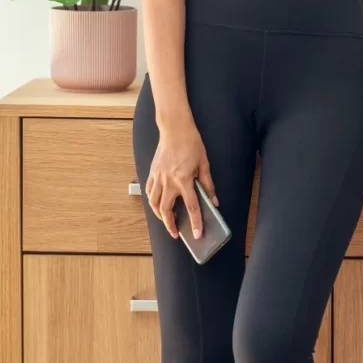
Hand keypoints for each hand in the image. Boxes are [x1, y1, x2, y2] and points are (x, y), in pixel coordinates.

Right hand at [144, 119, 218, 239]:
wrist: (175, 128)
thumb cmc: (191, 143)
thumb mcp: (204, 163)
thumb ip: (208, 184)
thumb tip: (213, 201)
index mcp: (184, 179)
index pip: (191, 206)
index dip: (195, 222)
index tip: (197, 234)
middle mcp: (168, 181)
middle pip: (166, 210)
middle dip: (170, 225)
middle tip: (176, 233)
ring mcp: (158, 177)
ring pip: (154, 203)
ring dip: (159, 215)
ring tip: (166, 221)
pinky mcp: (152, 172)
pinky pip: (149, 191)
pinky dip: (152, 200)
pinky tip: (157, 204)